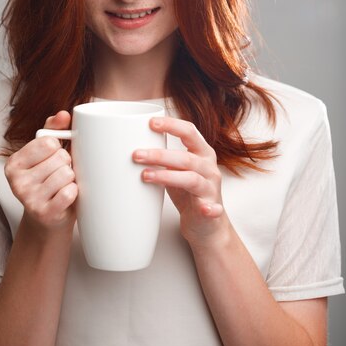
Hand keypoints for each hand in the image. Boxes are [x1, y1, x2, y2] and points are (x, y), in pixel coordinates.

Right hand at [4, 111, 77, 231]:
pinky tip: (66, 197)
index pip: (49, 142)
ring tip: (62, 186)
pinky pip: (69, 192)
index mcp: (13, 163)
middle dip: (66, 164)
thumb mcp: (45, 153)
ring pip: (66, 174)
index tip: (53, 158)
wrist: (47, 219)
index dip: (58, 148)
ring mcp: (29, 199)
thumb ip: (53, 129)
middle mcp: (16, 181)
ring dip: (70, 179)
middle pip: (60, 158)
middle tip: (58, 175)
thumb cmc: (47, 180)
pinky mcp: (44, 214)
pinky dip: (74, 192)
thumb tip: (63, 115)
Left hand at [133, 116, 226, 248]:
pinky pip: (212, 208)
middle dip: (159, 155)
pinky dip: (208, 208)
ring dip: (168, 177)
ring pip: (192, 179)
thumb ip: (164, 157)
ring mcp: (211, 188)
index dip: (171, 125)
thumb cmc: (187, 192)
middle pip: (186, 157)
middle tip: (136, 155)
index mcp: (202, 152)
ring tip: (146, 176)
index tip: (151, 123)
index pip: (189, 132)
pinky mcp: (213, 210)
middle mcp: (209, 167)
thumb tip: (132, 145)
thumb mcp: (176, 169)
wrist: (205, 223)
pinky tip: (203, 208)